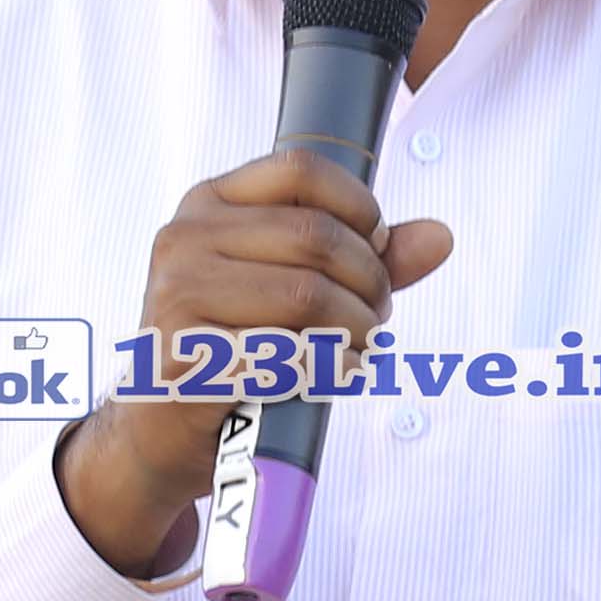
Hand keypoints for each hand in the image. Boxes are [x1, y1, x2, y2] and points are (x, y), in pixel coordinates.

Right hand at [51, 148, 456, 575]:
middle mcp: (184, 239)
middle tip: (376, 315)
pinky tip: (331, 375)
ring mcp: (179, 296)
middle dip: (369, 280)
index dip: (359, 207)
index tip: (376, 249)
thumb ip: (363, 257)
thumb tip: (440, 237)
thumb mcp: (290, 286)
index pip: (302, 169)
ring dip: (356, 329)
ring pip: (309, 295)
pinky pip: (289, 354)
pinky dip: (330, 368)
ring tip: (357, 347)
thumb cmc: (234, 348)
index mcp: (207, 203)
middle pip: (316, 236)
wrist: (160, 431)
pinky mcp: (186, 356)